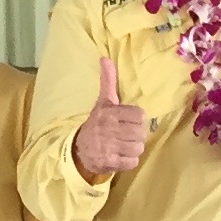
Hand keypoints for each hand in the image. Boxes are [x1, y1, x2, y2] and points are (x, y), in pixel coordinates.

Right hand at [74, 55, 147, 178]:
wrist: (79, 150)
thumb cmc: (97, 123)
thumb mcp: (102, 102)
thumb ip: (107, 81)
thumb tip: (105, 58)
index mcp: (109, 113)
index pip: (139, 115)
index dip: (136, 119)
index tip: (128, 121)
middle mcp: (109, 129)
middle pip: (141, 133)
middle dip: (136, 135)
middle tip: (126, 135)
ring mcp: (109, 147)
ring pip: (138, 148)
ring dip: (133, 148)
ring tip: (124, 145)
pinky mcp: (110, 162)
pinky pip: (132, 162)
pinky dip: (129, 161)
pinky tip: (121, 156)